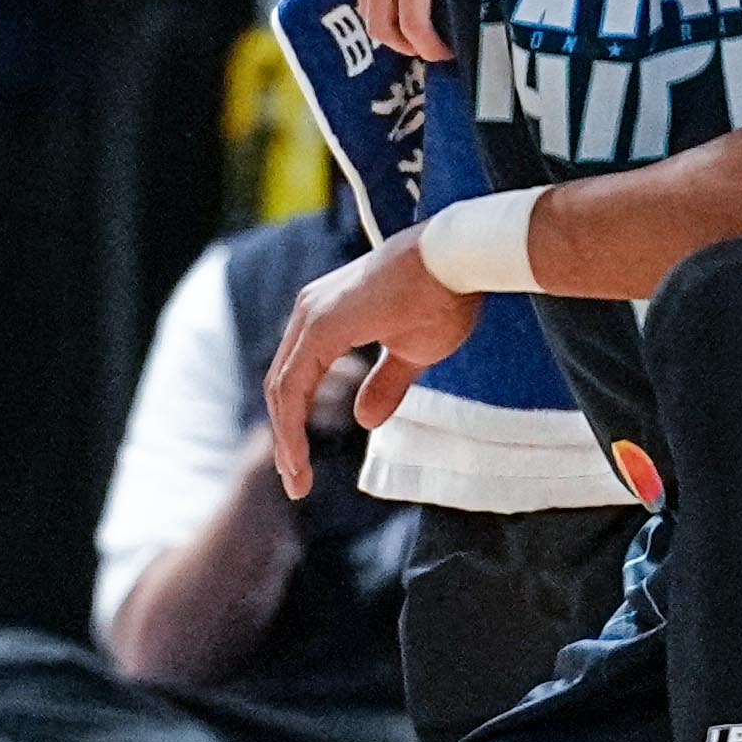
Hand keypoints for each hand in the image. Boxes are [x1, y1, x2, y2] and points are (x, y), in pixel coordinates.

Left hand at [256, 228, 480, 497]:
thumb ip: (384, 384)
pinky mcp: (322, 324)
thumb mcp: (411, 353)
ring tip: (297, 480)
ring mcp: (312, 315)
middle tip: (296, 482)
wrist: (459, 259)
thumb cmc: (443, 297)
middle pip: (281, 386)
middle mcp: (309, 312)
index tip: (301, 467)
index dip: (294, 425)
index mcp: (325, 317)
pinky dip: (292, 423)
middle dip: (286, 438)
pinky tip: (298, 455)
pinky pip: (294, 384)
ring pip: (282, 388)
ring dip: (286, 438)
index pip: (295, 379)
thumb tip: (364, 419)